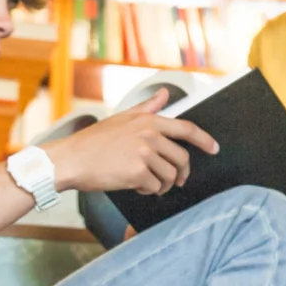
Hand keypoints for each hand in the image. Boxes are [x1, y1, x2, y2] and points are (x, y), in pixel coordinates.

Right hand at [40, 91, 218, 194]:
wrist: (71, 160)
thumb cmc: (93, 141)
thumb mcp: (122, 118)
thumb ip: (147, 108)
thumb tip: (164, 94)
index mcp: (148, 120)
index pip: (186, 129)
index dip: (205, 140)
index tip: (215, 148)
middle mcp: (149, 134)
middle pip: (182, 158)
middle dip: (181, 173)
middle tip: (175, 181)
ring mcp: (144, 153)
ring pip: (170, 176)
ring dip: (162, 185)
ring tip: (148, 183)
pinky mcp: (138, 173)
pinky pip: (155, 187)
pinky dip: (147, 191)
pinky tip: (134, 185)